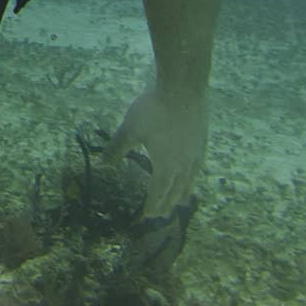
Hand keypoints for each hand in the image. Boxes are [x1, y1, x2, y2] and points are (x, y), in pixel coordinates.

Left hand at [106, 84, 207, 217]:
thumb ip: (117, 148)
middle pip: (175, 191)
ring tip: (181, 202)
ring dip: (182, 193)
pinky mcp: (202, 140)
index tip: (145, 217)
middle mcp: (183, 165)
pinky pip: (198, 166)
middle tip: (161, 216)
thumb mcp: (130, 129)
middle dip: (166, 204)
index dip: (150, 206)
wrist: (184, 88)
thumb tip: (102, 165)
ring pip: (190, 180)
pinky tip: (192, 172)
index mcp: (165, 166)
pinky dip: (193, 176)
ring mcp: (196, 153)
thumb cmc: (154, 109)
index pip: (157, 193)